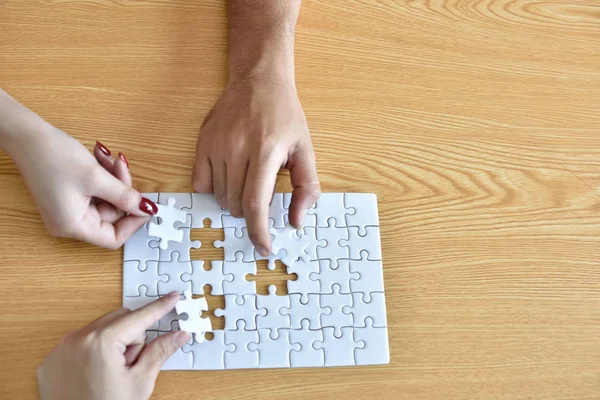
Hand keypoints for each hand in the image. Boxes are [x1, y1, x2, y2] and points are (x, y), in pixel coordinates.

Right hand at [9, 123, 157, 248]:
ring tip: (108, 157)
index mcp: (73, 226)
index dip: (133, 222)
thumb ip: (125, 197)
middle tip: (121, 166)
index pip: (113, 238)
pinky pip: (96, 191)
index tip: (146, 205)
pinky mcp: (69, 195)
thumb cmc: (53, 157)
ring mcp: (68, 209)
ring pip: (107, 199)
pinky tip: (100, 157)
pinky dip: (103, 176)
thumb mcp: (97, 178)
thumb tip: (147, 209)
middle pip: (112, 214)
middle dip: (122, 189)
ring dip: (113, 178)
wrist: (27, 135)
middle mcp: (69, 222)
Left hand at [37, 292, 190, 399]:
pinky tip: (95, 376)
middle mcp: (77, 340)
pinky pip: (79, 343)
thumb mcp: (139, 383)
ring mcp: (61, 350)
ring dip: (113, 344)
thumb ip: (159, 352)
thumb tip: (178, 335)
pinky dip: (92, 353)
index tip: (172, 297)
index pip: (140, 317)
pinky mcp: (52, 361)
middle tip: (134, 364)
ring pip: (100, 330)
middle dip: (133, 336)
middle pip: (120, 319)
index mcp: (102, 343)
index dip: (160, 307)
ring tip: (113, 374)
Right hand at [192, 76, 320, 254]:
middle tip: (262, 192)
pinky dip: (214, 189)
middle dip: (250, 212)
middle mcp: (237, 148)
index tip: (263, 248)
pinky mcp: (201, 143)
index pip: (256, 204)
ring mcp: (215, 145)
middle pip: (236, 205)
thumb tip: (296, 222)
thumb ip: (307, 188)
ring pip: (219, 197)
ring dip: (234, 201)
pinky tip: (229, 174)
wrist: (259, 79)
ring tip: (248, 177)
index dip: (258, 231)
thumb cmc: (285, 115)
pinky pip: (200, 184)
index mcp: (266, 151)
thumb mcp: (305, 149)